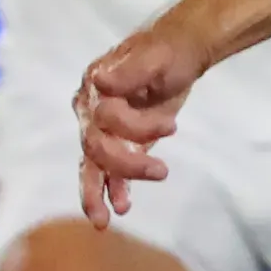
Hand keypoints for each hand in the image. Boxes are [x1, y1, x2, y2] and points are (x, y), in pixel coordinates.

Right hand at [76, 18, 210, 222]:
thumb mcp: (155, 55)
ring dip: (98, 191)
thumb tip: (99, 81)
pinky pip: (107, 169)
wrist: (179, 53)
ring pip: (92, 163)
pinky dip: (112, 188)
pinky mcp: (118, 141)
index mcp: (95, 88)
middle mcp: (90, 110)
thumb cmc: (168, 51)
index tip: (172, 127)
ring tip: (107, 218)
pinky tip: (121, 207)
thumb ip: (128, 70)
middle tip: (162, 171)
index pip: (103, 117)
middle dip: (123, 164)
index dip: (135, 127)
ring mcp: (101, 128)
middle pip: (95, 146)